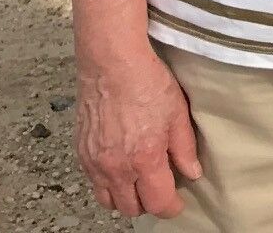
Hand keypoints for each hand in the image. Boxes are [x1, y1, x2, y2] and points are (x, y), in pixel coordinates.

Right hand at [76, 47, 200, 219]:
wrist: (111, 65)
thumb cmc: (147, 83)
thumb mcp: (178, 113)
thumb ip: (185, 148)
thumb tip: (191, 173)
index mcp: (144, 160)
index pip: (157, 202)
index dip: (171, 208)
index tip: (178, 203)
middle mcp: (116, 168)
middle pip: (131, 208)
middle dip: (148, 204)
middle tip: (160, 189)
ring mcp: (95, 163)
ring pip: (108, 200)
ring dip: (125, 198)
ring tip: (140, 182)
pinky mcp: (81, 153)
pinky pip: (93, 182)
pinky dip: (108, 184)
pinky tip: (120, 168)